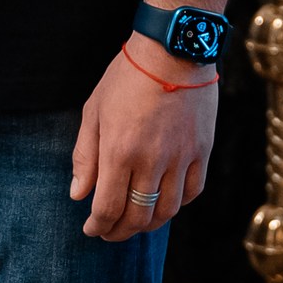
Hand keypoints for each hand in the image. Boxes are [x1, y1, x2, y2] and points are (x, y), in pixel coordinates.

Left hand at [70, 34, 217, 240]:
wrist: (172, 50)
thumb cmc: (127, 76)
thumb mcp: (94, 111)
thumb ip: (85, 156)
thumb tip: (79, 196)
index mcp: (119, 151)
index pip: (108, 208)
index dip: (98, 226)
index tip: (91, 229)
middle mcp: (152, 160)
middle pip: (138, 217)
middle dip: (120, 232)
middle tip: (110, 231)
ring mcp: (181, 157)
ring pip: (167, 211)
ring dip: (148, 224)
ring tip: (136, 221)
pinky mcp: (203, 151)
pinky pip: (193, 192)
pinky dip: (177, 205)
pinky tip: (164, 201)